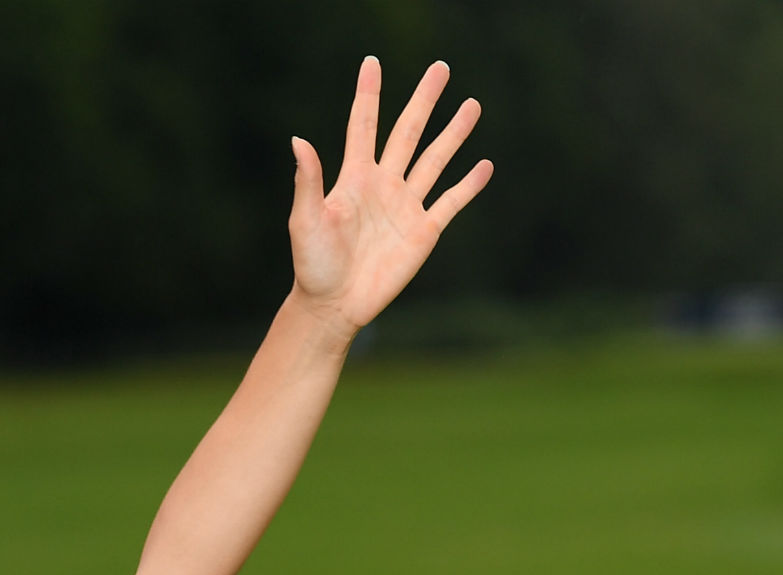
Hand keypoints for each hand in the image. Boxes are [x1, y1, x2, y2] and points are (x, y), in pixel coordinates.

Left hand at [288, 58, 492, 334]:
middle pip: (408, 132)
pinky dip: (468, 185)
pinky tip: (484, 166)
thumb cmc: (313, 263)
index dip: (368, 94)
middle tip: (440, 68)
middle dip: (424, 100)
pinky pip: (450, 202)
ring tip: (472, 104)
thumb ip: (308, 181)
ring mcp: (405, 206)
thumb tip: (298, 140)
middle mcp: (383, 185)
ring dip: (454, 134)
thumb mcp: (305, 220)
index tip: (372, 63)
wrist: (334, 304)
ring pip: (434, 160)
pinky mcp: (423, 232)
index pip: (363, 125)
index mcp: (353, 178)